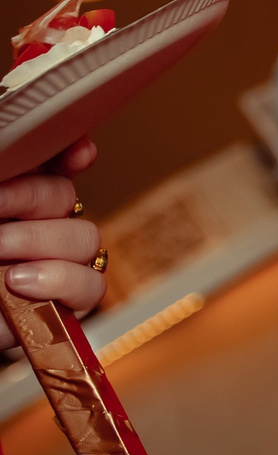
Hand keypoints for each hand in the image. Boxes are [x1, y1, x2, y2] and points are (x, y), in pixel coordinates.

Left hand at [0, 140, 104, 350]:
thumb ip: (1, 190)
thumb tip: (10, 168)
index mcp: (9, 199)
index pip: (52, 162)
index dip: (69, 153)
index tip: (74, 157)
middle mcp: (32, 225)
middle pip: (65, 195)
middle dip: (33, 201)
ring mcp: (52, 262)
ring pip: (85, 237)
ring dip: (41, 245)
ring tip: (2, 262)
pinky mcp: (63, 301)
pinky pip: (91, 285)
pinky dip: (62, 281)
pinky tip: (23, 284)